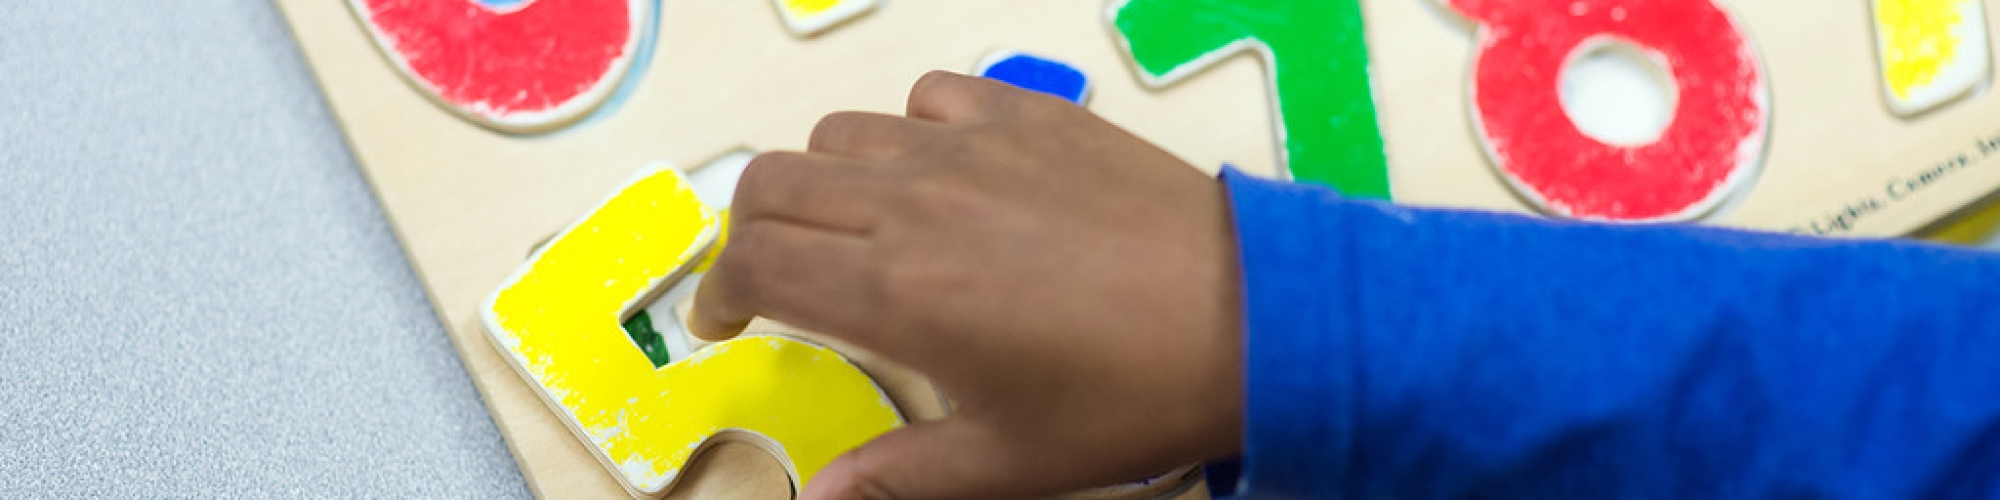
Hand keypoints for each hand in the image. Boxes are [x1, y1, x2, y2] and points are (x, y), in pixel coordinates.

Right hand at [690, 71, 1242, 498]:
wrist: (1250, 315)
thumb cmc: (1127, 396)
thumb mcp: (1006, 458)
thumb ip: (897, 474)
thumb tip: (818, 498)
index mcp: (894, 291)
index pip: (754, 262)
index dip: (717, 293)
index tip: (725, 321)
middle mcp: (913, 202)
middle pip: (770, 183)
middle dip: (750, 232)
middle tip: (775, 276)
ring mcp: (969, 147)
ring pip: (839, 133)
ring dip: (820, 179)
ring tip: (853, 226)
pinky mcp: (1026, 113)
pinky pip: (927, 96)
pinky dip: (905, 131)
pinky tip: (937, 174)